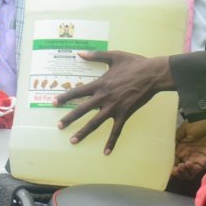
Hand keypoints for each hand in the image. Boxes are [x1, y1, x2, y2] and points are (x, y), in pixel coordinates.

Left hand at [53, 51, 173, 152]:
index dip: (65, 97)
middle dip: (69, 118)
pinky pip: (116, 131)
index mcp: (100, 84)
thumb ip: (96, 55)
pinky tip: (106, 152)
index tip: (54, 103)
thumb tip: (80, 53)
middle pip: (82, 110)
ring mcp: (114, 107)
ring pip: (95, 123)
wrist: (152, 74)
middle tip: (59, 126)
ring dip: (83, 132)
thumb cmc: (134, 64)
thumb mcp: (114, 56)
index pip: (78, 92)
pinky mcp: (124, 114)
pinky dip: (111, 142)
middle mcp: (104, 97)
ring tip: (73, 141)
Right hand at [173, 118, 205, 179]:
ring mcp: (196, 159)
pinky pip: (196, 171)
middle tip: (176, 168)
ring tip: (181, 166)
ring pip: (188, 173)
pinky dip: (191, 171)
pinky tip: (188, 164)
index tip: (168, 165)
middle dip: (177, 172)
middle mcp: (188, 156)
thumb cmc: (198, 123)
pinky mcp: (205, 161)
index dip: (171, 166)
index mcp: (181, 149)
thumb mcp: (184, 129)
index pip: (174, 161)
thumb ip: (176, 138)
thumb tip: (168, 148)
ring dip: (183, 172)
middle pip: (181, 170)